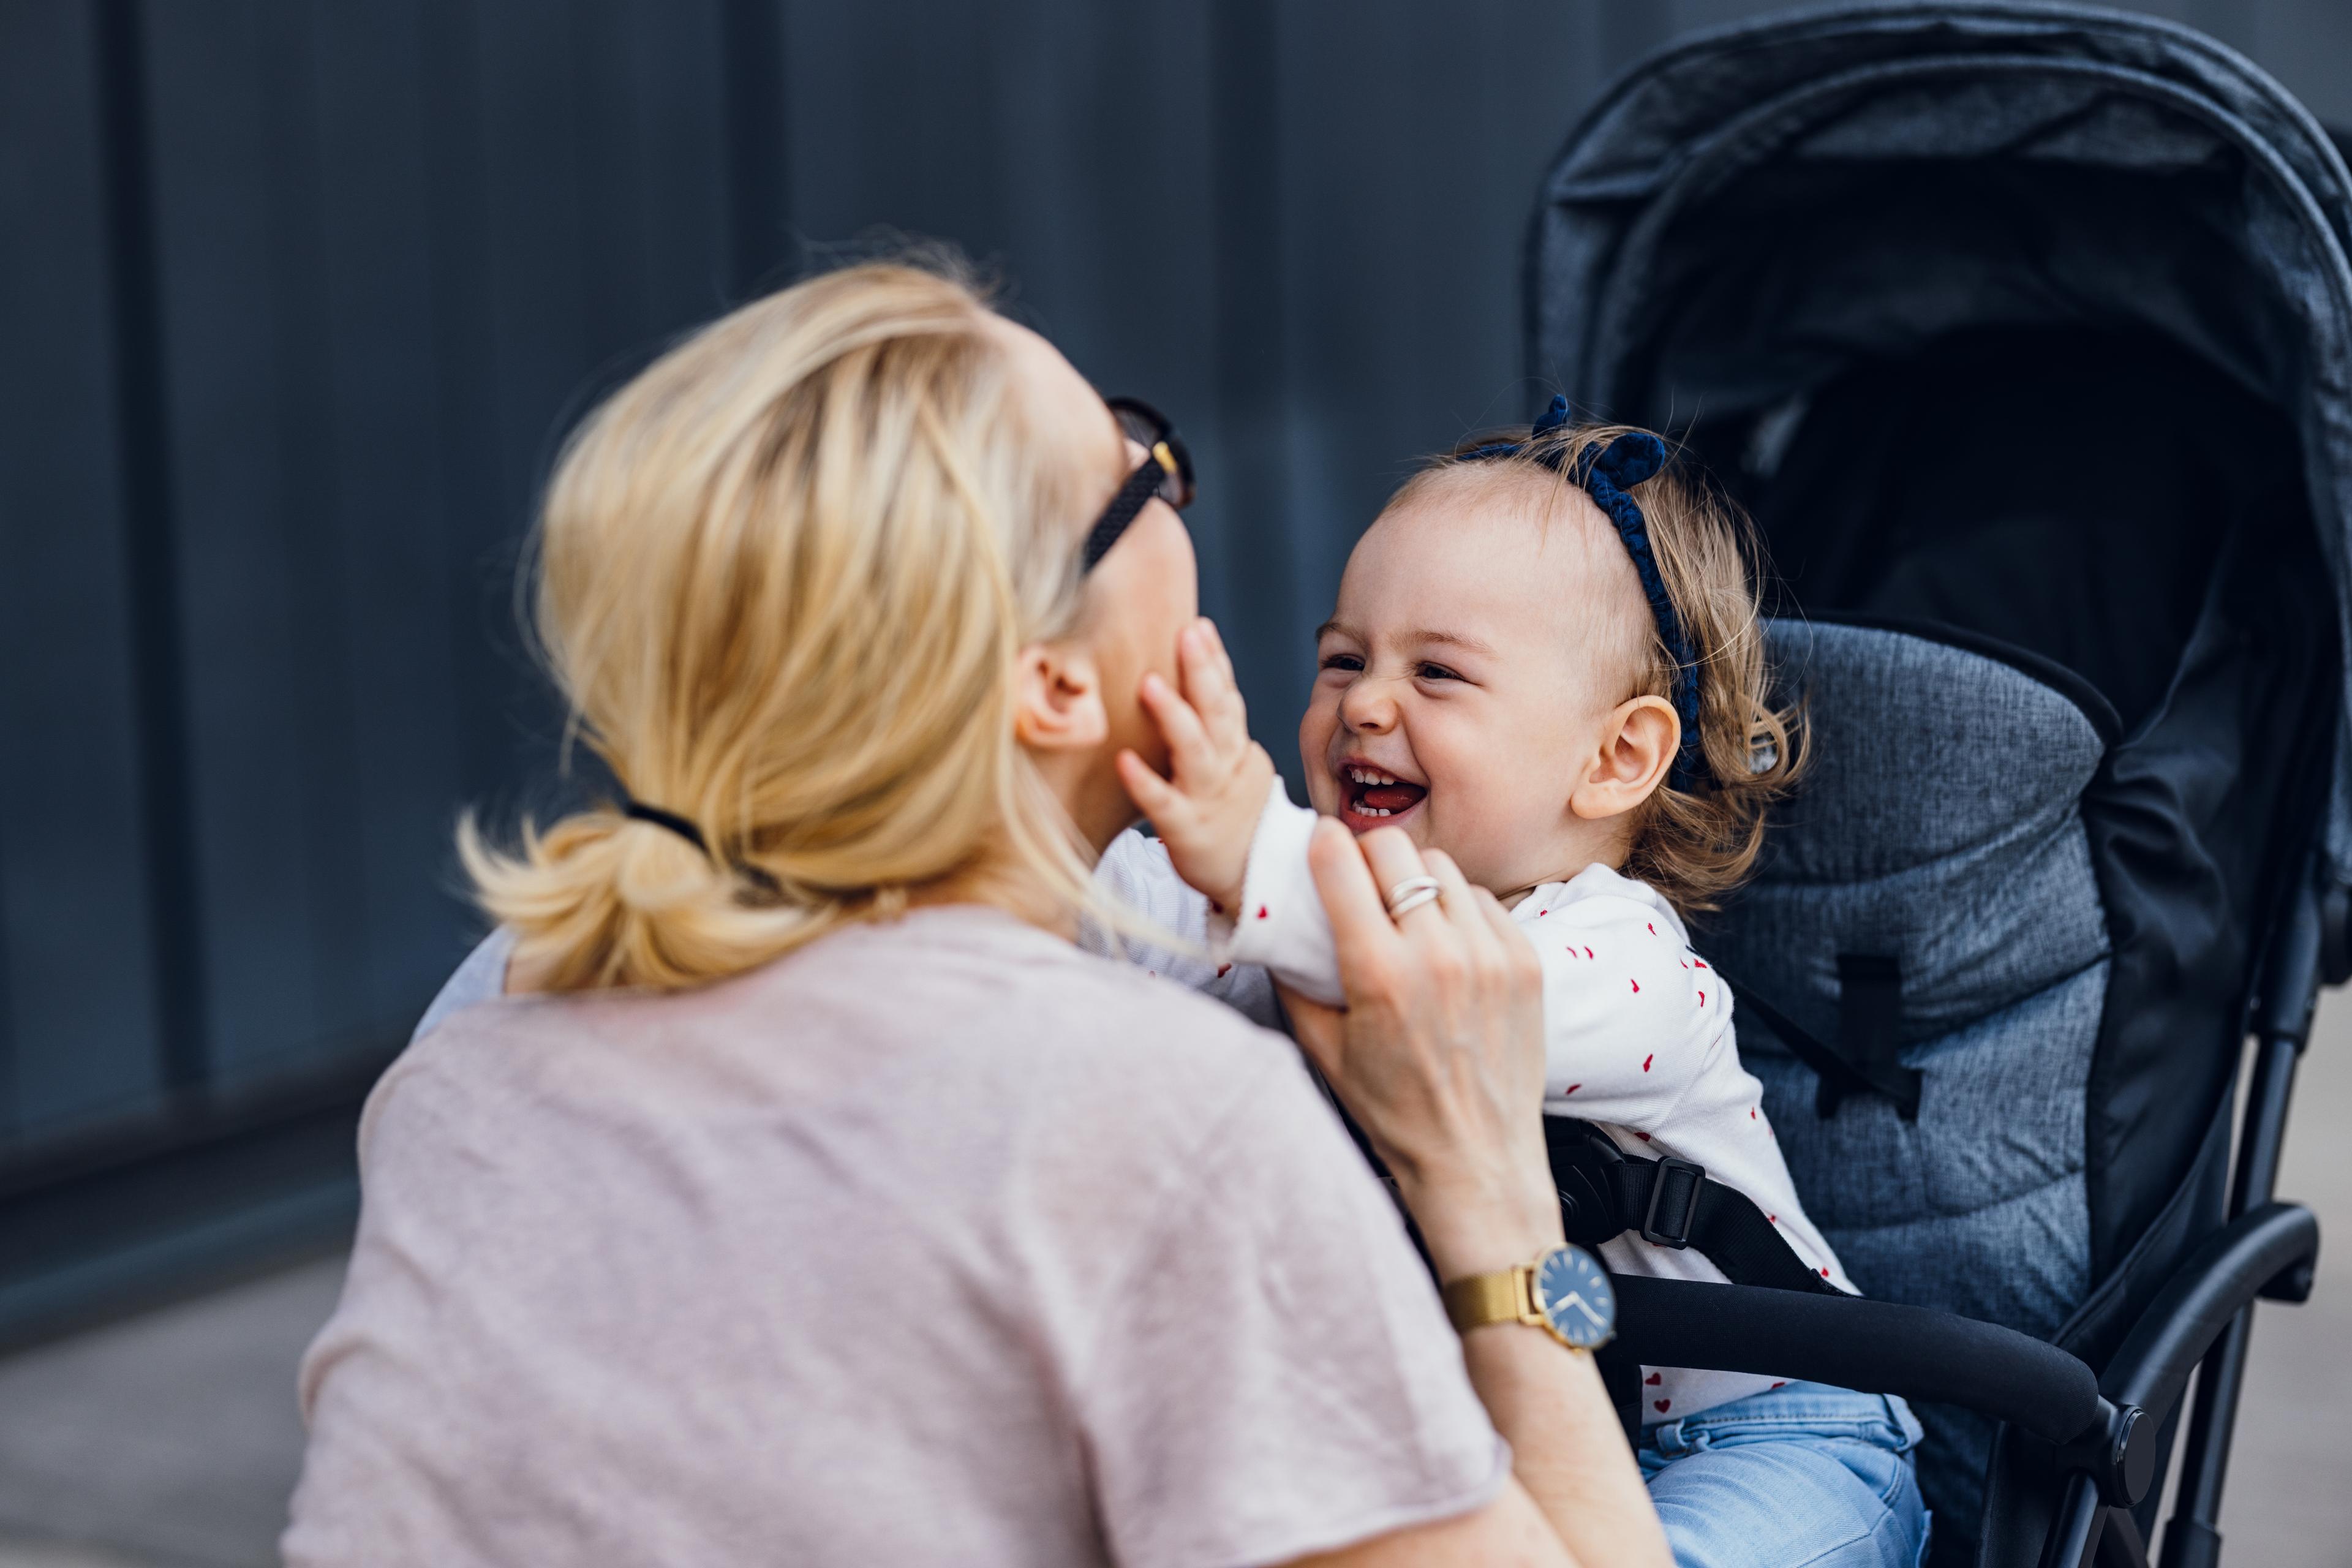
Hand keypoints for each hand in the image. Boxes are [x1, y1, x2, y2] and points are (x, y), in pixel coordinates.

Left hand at [1116, 618, 1275, 915]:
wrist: (1254, 877)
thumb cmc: (1230, 813)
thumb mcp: (1232, 763)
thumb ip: (1213, 725)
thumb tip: (1194, 676)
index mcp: (1234, 747)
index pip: (1227, 696)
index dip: (1214, 662)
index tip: (1199, 627)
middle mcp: (1225, 765)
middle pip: (1218, 712)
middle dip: (1203, 671)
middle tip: (1186, 633)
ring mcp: (1207, 797)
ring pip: (1196, 751)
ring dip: (1174, 715)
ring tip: (1150, 683)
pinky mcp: (1186, 829)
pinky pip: (1164, 803)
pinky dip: (1144, 782)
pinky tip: (1122, 761)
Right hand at [1282, 820, 1560, 1280]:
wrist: (1475, 1158)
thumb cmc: (1395, 1110)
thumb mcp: (1322, 1049)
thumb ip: (1295, 979)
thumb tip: (1278, 923)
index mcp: (1380, 975)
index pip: (1342, 866)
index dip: (1322, 843)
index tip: (1318, 842)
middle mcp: (1438, 956)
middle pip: (1395, 850)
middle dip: (1368, 853)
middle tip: (1360, 875)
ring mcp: (1488, 955)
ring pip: (1443, 869)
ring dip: (1415, 879)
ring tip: (1406, 912)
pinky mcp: (1525, 961)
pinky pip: (1484, 901)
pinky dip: (1459, 909)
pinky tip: (1447, 942)